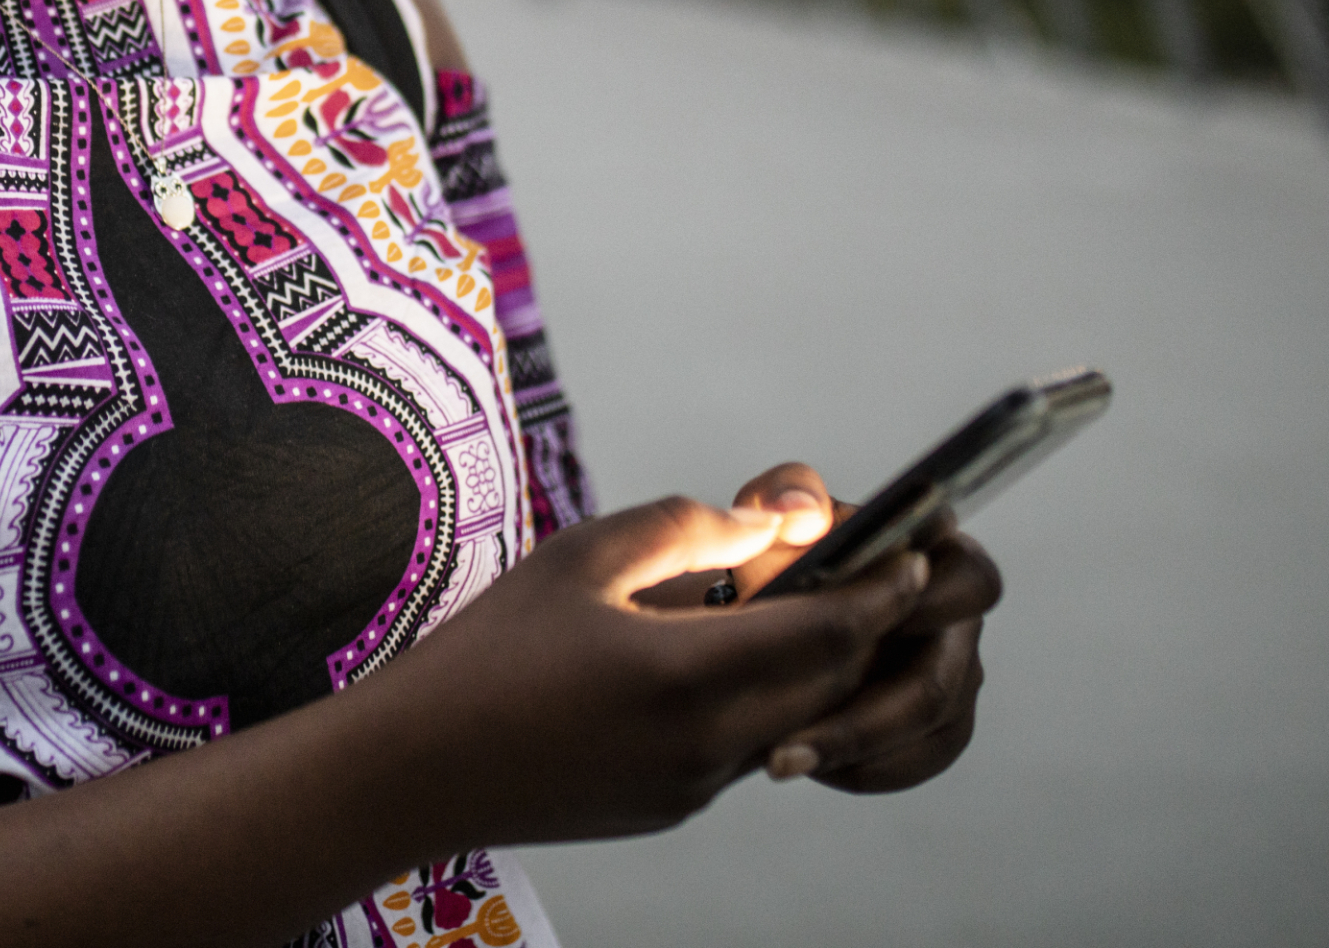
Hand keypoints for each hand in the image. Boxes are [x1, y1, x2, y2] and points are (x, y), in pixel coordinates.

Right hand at [393, 494, 933, 849]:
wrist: (420, 767)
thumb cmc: (490, 651)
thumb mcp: (583, 557)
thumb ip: (687, 528)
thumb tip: (769, 521)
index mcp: (690, 674)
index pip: (831, 632)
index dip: (880, 588)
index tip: (908, 552)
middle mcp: (710, 745)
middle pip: (828, 682)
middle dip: (856, 624)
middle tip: (854, 566)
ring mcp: (695, 787)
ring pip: (792, 718)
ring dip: (805, 663)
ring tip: (773, 601)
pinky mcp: (673, 807)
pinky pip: (745, 745)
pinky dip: (755, 696)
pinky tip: (702, 654)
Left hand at [728, 463, 1002, 794]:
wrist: (750, 615)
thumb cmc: (774, 556)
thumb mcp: (768, 514)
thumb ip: (785, 495)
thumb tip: (805, 512)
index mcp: (936, 555)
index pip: (972, 581)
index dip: (929, 606)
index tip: (862, 625)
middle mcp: (956, 618)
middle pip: (945, 680)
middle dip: (872, 713)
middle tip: (798, 730)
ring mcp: (951, 676)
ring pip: (931, 732)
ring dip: (856, 748)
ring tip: (783, 756)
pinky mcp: (931, 729)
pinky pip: (914, 762)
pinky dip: (862, 768)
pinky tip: (808, 763)